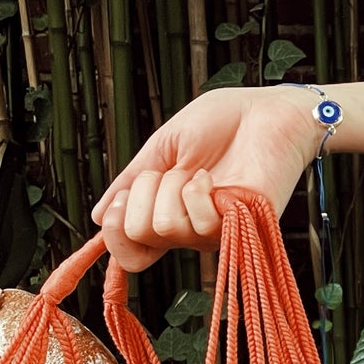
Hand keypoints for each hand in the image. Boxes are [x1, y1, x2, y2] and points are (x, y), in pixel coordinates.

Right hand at [90, 85, 327, 271]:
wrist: (265, 112)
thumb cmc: (221, 124)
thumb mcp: (162, 148)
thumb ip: (131, 182)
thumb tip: (98, 217)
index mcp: (166, 212)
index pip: (129, 251)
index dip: (114, 231)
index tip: (122, 199)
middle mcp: (188, 230)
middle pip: (139, 234)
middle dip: (145, 191)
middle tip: (174, 171)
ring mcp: (213, 232)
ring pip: (165, 227)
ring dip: (174, 186)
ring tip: (200, 171)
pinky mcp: (240, 230)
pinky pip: (199, 224)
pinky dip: (198, 192)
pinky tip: (214, 180)